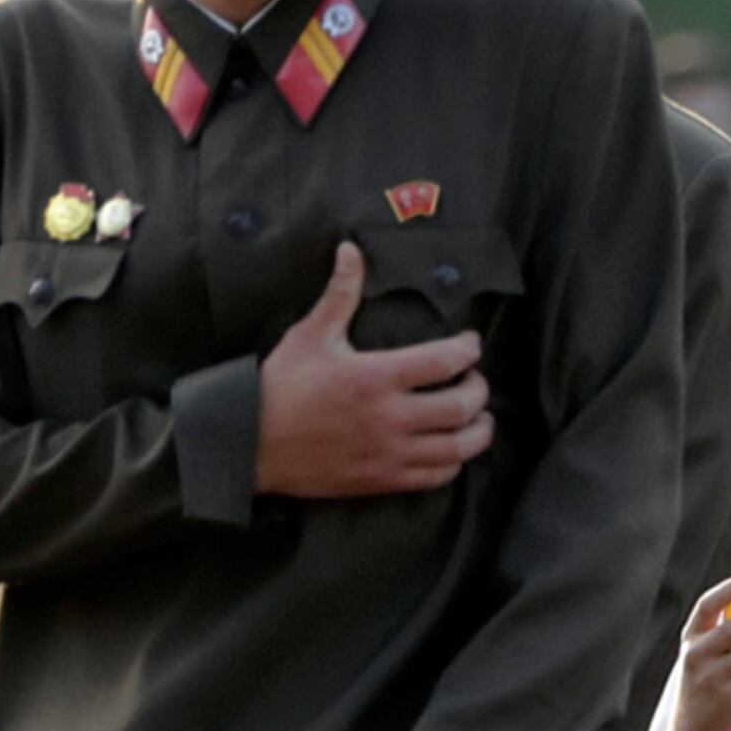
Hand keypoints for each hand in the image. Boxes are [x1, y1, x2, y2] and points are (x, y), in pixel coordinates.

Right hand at [256, 242, 492, 497]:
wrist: (251, 442)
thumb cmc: (281, 387)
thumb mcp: (311, 334)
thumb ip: (341, 293)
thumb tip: (351, 249)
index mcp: (376, 376)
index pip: (445, 361)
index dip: (469, 350)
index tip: (471, 344)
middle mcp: (390, 417)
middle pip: (462, 406)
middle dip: (479, 390)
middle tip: (475, 380)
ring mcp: (389, 453)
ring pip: (458, 448)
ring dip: (478, 430)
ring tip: (479, 418)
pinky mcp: (383, 480)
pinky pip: (436, 476)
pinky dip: (454, 462)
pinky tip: (452, 449)